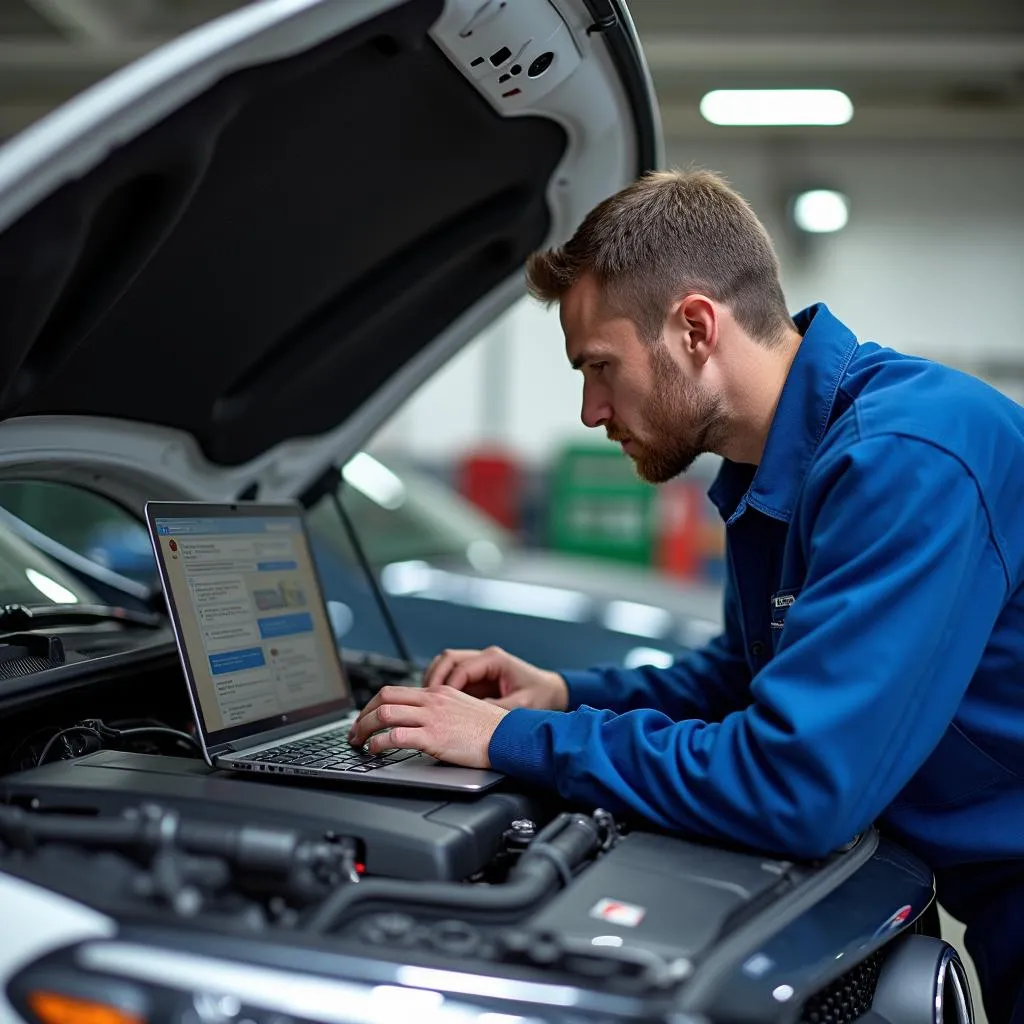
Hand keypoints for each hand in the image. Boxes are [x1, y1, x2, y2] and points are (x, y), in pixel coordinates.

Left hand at [347, 685, 507, 767]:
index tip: (366, 719)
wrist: (509, 736)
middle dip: (362, 715)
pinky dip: (379, 743)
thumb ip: (441, 710)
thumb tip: (421, 723)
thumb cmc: (491, 729)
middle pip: (384, 697)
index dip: (373, 705)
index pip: (395, 691)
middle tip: (355, 732)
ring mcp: (432, 717)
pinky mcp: (433, 737)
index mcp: (438, 692)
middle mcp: (432, 700)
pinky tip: (375, 751)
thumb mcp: (463, 709)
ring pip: (384, 713)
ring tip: (359, 743)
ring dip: (364, 729)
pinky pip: (395, 735)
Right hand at [423, 646, 568, 711]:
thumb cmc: (540, 695)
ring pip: (445, 665)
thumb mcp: (521, 706)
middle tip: (426, 699)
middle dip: (434, 678)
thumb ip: (496, 710)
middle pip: (447, 659)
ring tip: (428, 701)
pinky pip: (451, 677)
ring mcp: (479, 666)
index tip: (439, 701)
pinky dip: (442, 688)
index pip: (461, 667)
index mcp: (495, 660)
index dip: (447, 684)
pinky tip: (438, 704)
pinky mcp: (476, 677)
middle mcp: (484, 659)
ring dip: (435, 681)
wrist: (552, 692)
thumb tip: (473, 718)